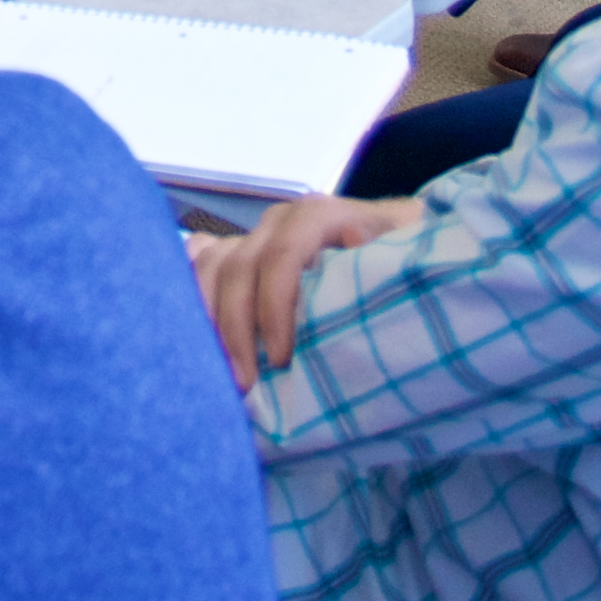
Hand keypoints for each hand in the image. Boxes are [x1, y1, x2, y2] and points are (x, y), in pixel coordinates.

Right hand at [192, 194, 422, 385]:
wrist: (399, 254)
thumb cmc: (406, 264)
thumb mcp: (408, 254)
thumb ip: (384, 250)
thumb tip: (352, 240)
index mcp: (319, 216)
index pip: (283, 253)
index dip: (274, 306)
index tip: (281, 359)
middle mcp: (280, 222)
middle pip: (239, 266)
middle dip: (236, 329)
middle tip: (245, 384)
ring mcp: (256, 237)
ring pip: (210, 265)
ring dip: (208, 321)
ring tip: (221, 371)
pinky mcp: (242, 255)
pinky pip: (201, 265)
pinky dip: (193, 298)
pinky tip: (196, 336)